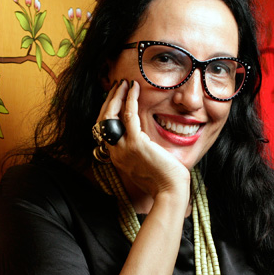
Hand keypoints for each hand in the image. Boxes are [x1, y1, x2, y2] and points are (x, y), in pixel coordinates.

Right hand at [97, 80, 189, 199]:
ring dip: (117, 96)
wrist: (170, 191)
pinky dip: (130, 99)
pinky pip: (129, 116)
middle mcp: (115, 152)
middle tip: (117, 86)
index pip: (104, 129)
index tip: (115, 98)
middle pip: (103, 120)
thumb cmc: (164, 180)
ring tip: (124, 83)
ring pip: (111, 115)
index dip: (108, 111)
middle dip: (109, 100)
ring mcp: (123, 148)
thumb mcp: (146, 163)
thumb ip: (140, 150)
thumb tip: (144, 137)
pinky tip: (135, 89)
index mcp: (117, 157)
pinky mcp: (136, 144)